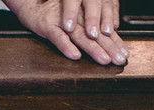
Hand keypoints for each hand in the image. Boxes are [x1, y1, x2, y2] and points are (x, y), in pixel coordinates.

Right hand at [6, 0, 128, 64]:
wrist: (29, 2)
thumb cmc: (52, 9)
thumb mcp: (74, 17)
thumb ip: (88, 26)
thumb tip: (107, 39)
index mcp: (84, 15)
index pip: (102, 29)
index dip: (114, 41)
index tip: (124, 54)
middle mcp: (75, 16)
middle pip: (94, 33)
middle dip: (109, 47)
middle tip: (119, 59)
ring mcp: (61, 20)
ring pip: (79, 35)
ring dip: (92, 48)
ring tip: (104, 59)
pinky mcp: (46, 24)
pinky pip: (57, 36)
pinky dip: (66, 45)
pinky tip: (75, 55)